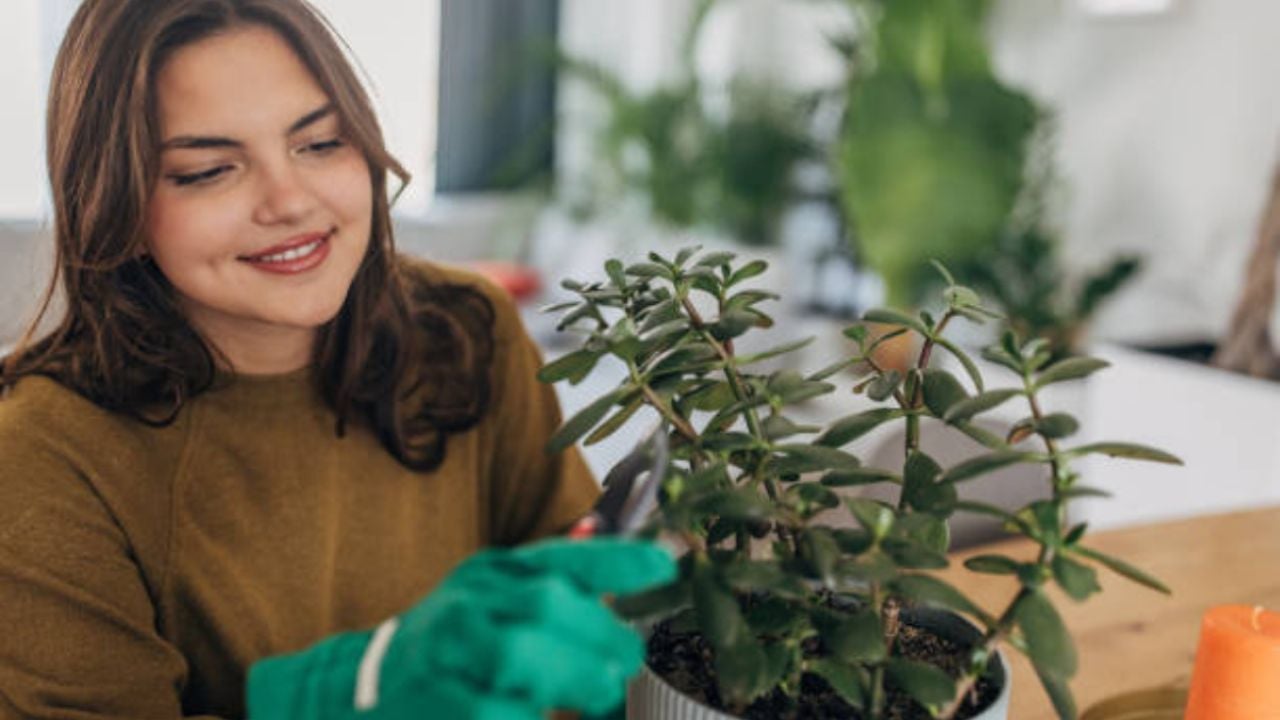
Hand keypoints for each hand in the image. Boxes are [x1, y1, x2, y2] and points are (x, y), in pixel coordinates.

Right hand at [247, 537, 673, 718]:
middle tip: (624, 664)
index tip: (665, 563)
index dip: (617, 558)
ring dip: (571, 678)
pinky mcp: (437, 702)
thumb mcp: (499, 600)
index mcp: (493, 571)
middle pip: (543, 604)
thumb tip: (636, 543)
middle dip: (599, 636)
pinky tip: (536, 712)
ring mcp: (446, 650)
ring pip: (519, 655)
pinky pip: (498, 711)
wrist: (364, 687)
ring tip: (594, 695)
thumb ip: (559, 581)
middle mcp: (466, 601)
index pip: (560, 555)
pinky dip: (530, 716)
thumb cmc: (456, 645)